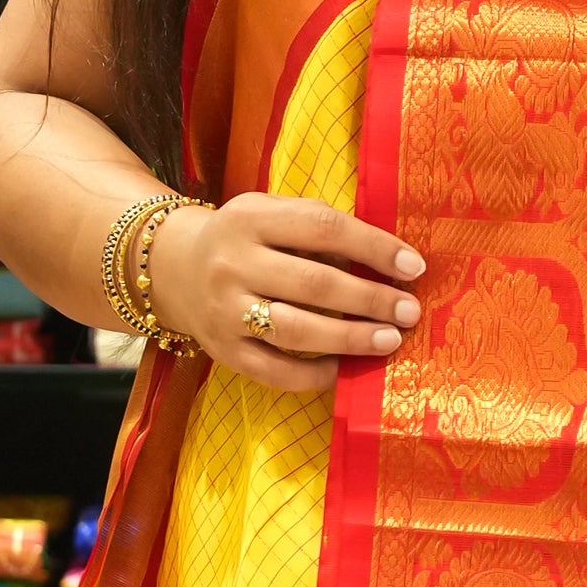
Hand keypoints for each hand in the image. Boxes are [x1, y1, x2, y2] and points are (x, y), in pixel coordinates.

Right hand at [146, 189, 424, 400]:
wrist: (173, 268)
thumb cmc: (244, 239)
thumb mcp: (269, 212)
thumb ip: (315, 224)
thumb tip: (386, 257)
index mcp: (250, 218)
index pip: (323, 228)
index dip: (373, 247)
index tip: (413, 267)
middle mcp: (233, 264)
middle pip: (314, 284)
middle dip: (370, 299)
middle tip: (409, 312)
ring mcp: (225, 311)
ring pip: (296, 330)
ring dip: (350, 338)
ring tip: (389, 341)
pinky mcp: (224, 351)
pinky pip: (275, 371)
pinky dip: (314, 374)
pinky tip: (345, 369)